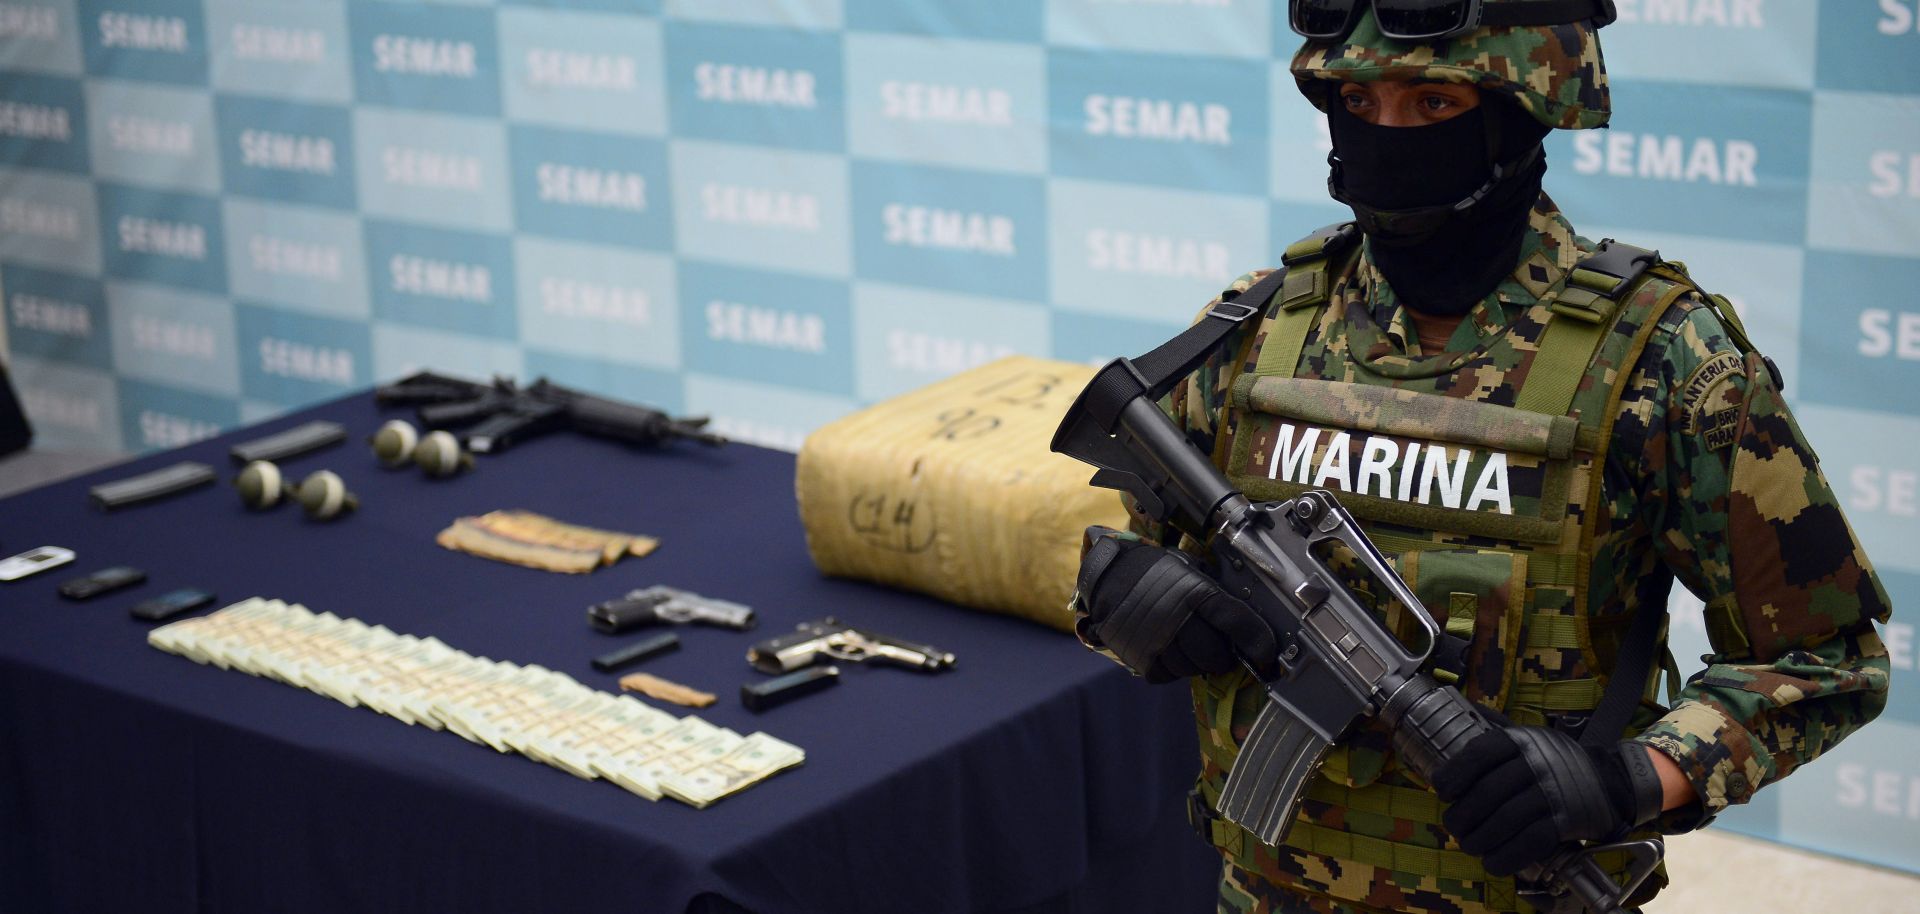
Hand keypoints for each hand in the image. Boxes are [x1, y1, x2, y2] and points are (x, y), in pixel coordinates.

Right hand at [1076, 535, 1278, 682]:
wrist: (1109, 577)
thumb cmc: (1156, 572)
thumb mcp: (1191, 571)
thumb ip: (1215, 595)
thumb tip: (1247, 621)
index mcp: (1195, 592)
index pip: (1235, 621)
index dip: (1257, 640)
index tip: (1267, 653)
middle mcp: (1177, 619)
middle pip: (1216, 655)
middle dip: (1225, 656)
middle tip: (1223, 649)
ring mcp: (1158, 642)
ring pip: (1194, 669)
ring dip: (1200, 663)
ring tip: (1193, 647)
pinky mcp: (1142, 659)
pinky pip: (1170, 675)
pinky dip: (1175, 668)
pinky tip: (1172, 651)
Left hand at [1429, 725, 1664, 875]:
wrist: (1609, 781)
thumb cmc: (1553, 761)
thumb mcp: (1528, 735)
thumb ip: (1495, 725)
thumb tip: (1461, 707)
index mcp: (1521, 740)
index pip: (1480, 753)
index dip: (1454, 773)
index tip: (1442, 790)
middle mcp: (1537, 764)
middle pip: (1487, 793)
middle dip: (1462, 816)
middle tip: (1453, 826)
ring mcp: (1553, 793)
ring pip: (1506, 820)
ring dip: (1479, 839)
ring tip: (1469, 845)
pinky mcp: (1566, 821)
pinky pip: (1530, 842)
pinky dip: (1506, 856)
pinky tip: (1492, 862)